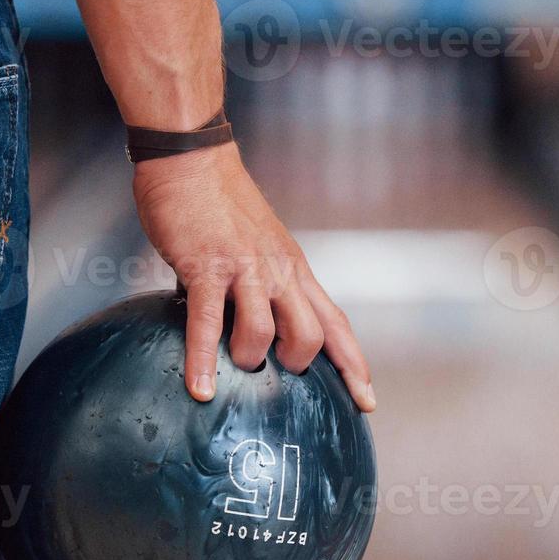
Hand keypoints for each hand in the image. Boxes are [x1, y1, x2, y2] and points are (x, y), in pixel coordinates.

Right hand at [132, 142, 375, 412]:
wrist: (193, 158)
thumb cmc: (219, 203)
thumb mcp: (258, 245)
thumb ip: (256, 284)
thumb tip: (234, 323)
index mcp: (294, 269)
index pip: (335, 323)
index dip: (353, 364)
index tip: (366, 401)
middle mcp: (279, 272)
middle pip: (312, 335)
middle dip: (298, 364)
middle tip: (276, 371)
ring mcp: (245, 269)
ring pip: (265, 332)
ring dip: (250, 358)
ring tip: (233, 364)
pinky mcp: (207, 267)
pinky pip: (207, 323)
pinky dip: (203, 360)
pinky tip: (200, 388)